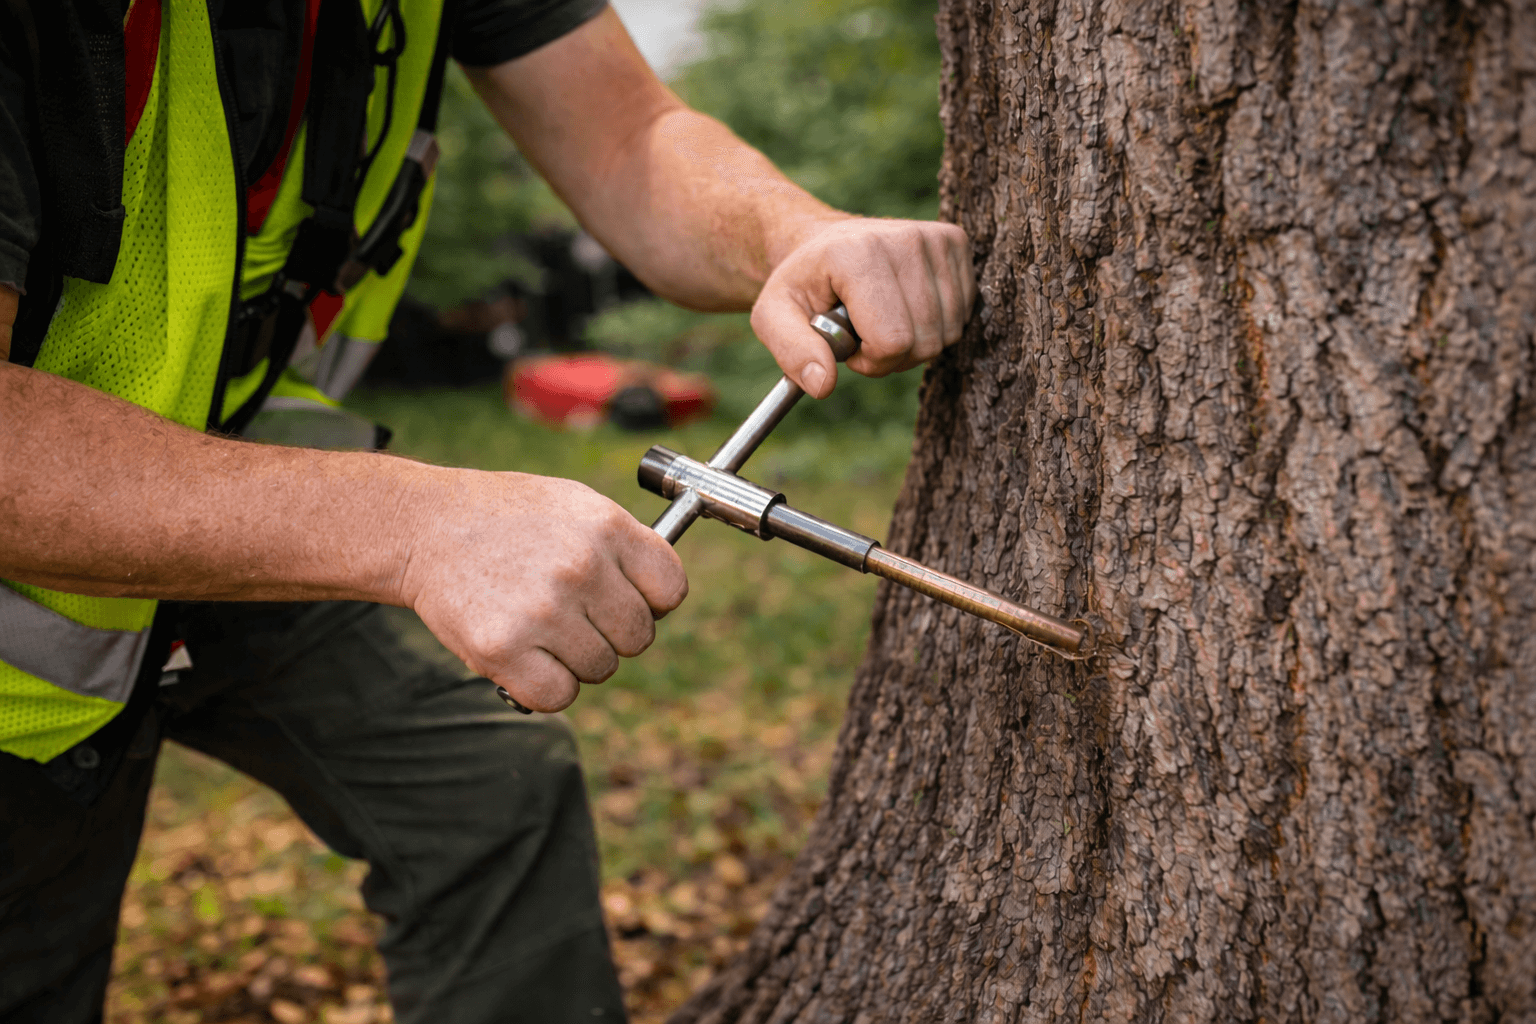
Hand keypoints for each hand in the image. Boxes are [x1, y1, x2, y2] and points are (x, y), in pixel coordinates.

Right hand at [399, 471, 687, 711]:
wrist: (426, 526)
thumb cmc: (507, 518)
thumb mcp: (575, 505)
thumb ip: (624, 546)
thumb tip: (663, 598)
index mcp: (606, 526)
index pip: (671, 589)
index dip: (652, 602)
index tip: (626, 601)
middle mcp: (581, 566)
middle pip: (638, 637)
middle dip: (611, 634)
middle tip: (572, 616)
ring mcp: (543, 610)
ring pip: (600, 668)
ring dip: (574, 659)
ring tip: (538, 625)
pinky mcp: (504, 649)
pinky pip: (558, 696)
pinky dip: (544, 687)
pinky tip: (524, 656)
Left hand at [750, 218, 976, 397]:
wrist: (824, 243)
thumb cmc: (801, 285)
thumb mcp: (772, 317)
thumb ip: (791, 351)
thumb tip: (822, 385)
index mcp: (857, 254)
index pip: (892, 340)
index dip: (870, 359)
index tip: (848, 344)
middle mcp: (904, 239)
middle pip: (924, 341)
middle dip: (892, 355)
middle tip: (864, 333)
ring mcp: (935, 238)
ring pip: (947, 332)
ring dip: (915, 342)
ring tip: (882, 319)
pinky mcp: (956, 242)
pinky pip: (962, 314)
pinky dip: (936, 324)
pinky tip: (906, 306)